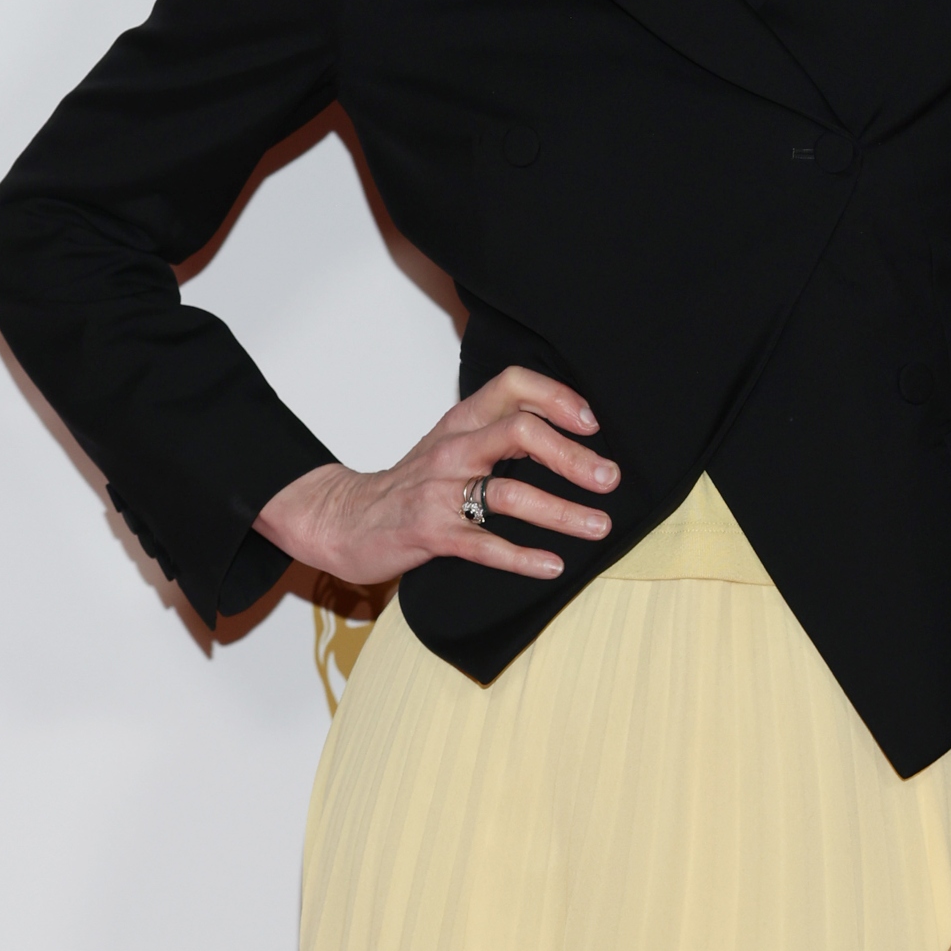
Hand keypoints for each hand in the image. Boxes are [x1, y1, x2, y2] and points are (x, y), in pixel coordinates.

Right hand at [253, 366, 618, 588]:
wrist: (342, 518)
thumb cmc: (409, 484)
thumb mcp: (451, 444)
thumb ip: (497, 433)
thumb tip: (569, 434)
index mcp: (461, 421)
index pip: (513, 385)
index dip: (557, 397)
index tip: (591, 424)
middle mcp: (453, 449)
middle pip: (521, 432)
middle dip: (573, 457)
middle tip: (609, 480)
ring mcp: (440, 491)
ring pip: (510, 492)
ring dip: (562, 511)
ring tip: (599, 527)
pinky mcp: (430, 533)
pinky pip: (484, 544)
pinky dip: (522, 557)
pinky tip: (553, 565)